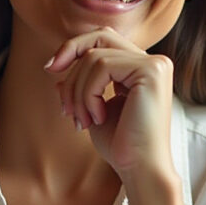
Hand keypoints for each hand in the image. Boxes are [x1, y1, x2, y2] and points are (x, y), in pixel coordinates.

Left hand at [45, 27, 177, 181]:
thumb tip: (56, 69)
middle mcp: (153, 63)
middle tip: (51, 74)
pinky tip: (96, 118)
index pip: (104, 40)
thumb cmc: (120, 146)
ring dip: (77, 90)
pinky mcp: (152, 71)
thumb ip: (80, 87)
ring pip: (95, 57)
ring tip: (81, 121)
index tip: (50, 69)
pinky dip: (89, 94)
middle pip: (101, 34)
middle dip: (70, 52)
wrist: (140, 170)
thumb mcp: (92, 110)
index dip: (74, 47)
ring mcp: (155, 65)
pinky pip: (102, 66)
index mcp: (141, 69)